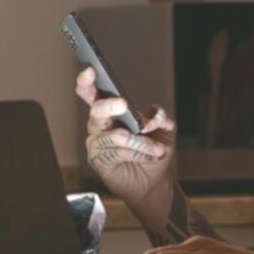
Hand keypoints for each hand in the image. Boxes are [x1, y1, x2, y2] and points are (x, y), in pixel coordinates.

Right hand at [76, 67, 174, 223]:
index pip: (93, 93)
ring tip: (157, 149)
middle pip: (97, 110)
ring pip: (115, 134)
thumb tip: (147, 117)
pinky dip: (138, 152)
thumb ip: (159, 116)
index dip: (87, 82)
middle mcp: (100, 125)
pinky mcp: (99, 160)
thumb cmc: (155, 152)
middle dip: (110, 106)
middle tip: (123, 104)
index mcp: (111, 112)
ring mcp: (97, 144)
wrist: (155, 183)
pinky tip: (150, 156)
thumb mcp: (165, 129)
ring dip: (140, 141)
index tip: (91, 70)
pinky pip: (117, 151)